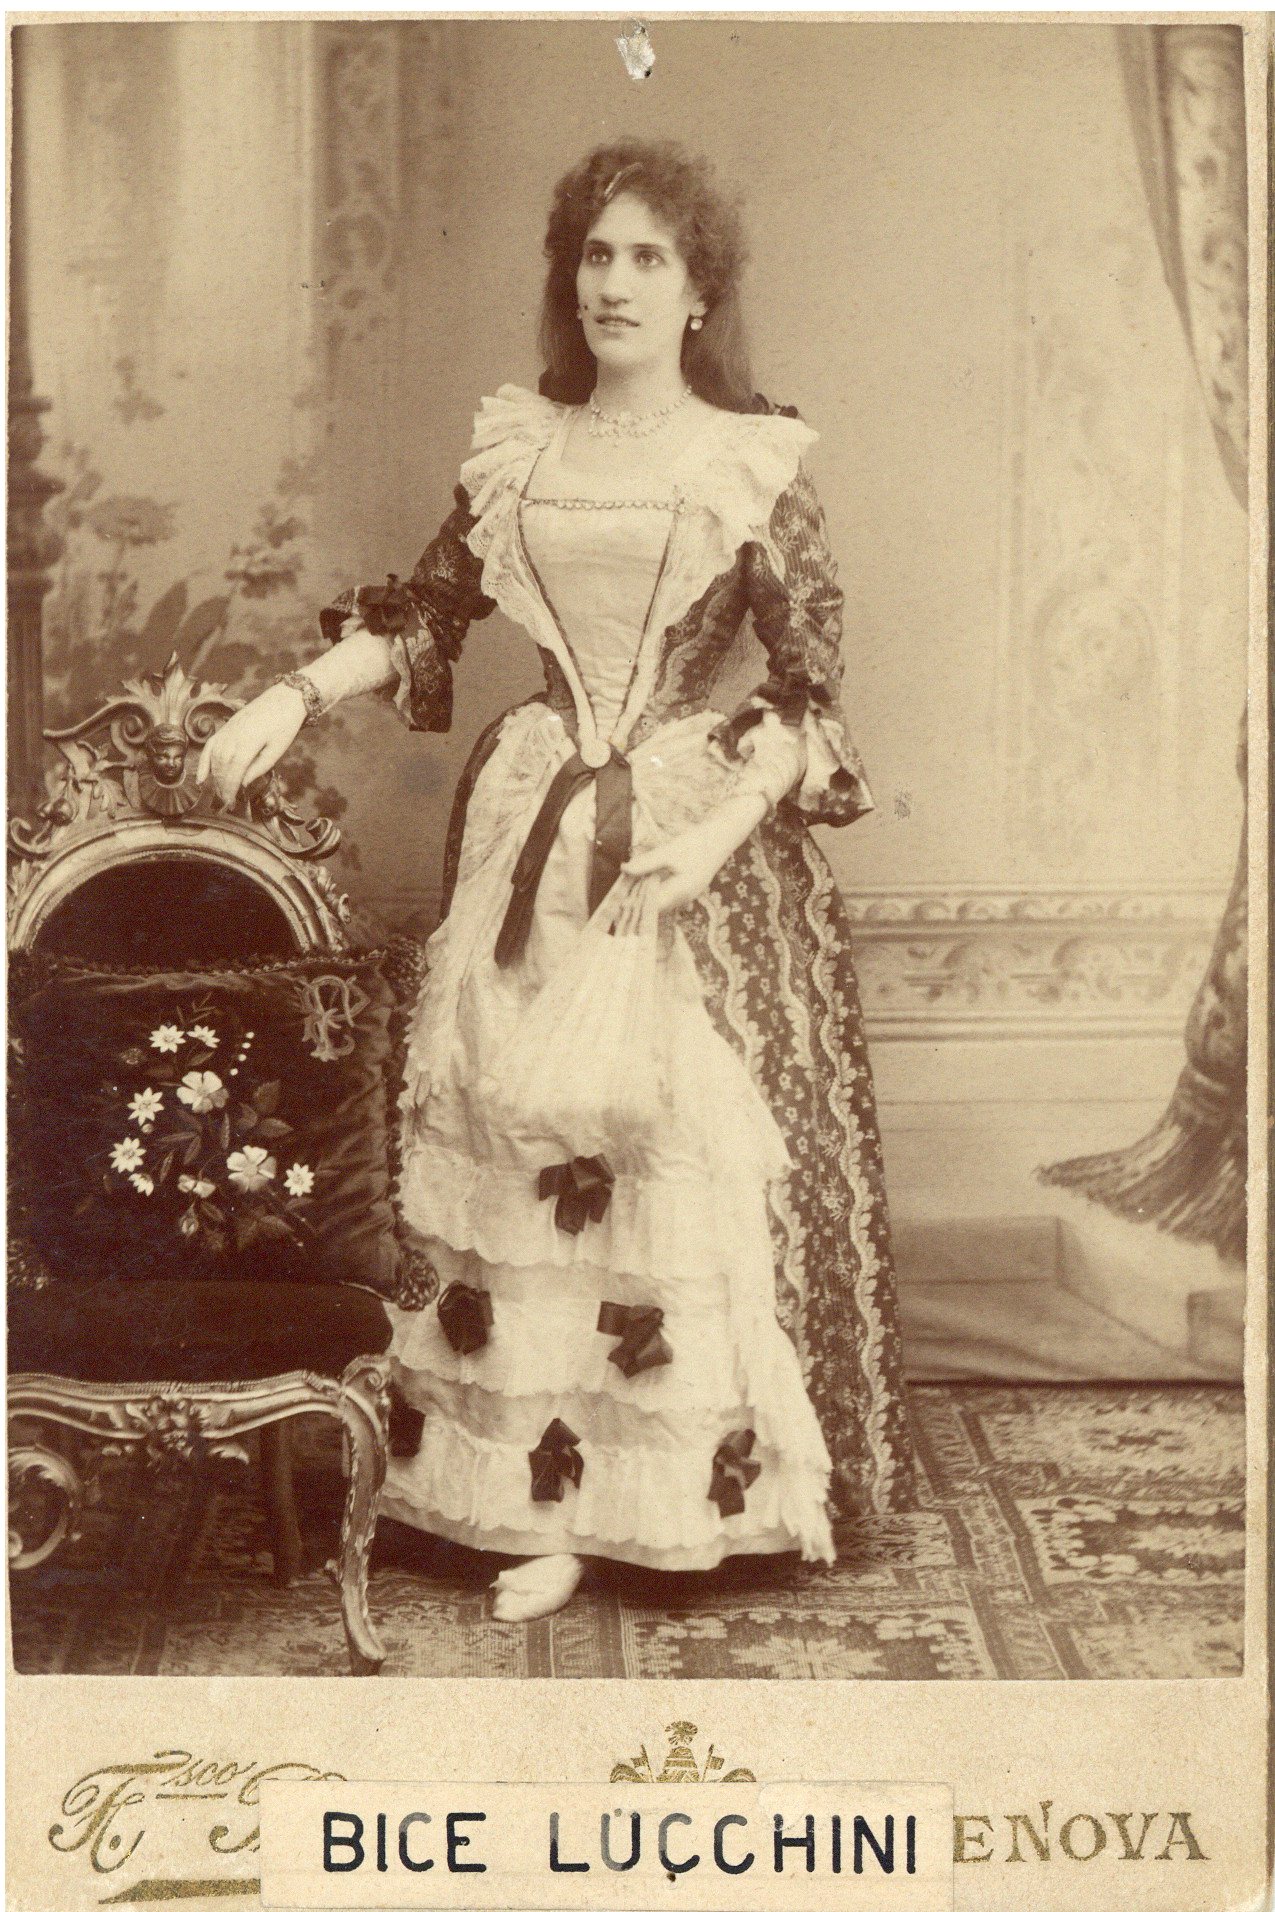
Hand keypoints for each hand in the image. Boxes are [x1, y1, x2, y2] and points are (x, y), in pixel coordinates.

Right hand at [196, 682, 306, 806]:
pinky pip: (210, 746)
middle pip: (222, 765)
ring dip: (215, 777)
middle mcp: (234, 735)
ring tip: (218, 792)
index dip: (231, 787)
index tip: (230, 802)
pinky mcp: (226, 728)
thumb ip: (260, 767)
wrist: (283, 699)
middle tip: (225, 802)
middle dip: (222, 786)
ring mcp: (228, 730)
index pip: (235, 770)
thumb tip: (244, 783)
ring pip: (215, 757)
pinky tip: (201, 778)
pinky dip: (204, 762)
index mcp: (249, 742)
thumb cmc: (285, 725)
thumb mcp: (278, 749)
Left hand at [623, 791, 767, 912]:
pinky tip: (644, 882)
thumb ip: (646, 863)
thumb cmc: (696, 843)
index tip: (617, 903)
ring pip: (661, 901)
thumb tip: (624, 870)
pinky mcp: (688, 888)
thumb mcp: (668, 851)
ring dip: (645, 897)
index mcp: (680, 892)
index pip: (651, 907)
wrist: (722, 836)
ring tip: (627, 890)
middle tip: (617, 898)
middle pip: (655, 907)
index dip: (634, 906)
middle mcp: (684, 898)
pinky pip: (667, 895)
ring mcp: (688, 895)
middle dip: (637, 903)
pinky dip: (654, 891)